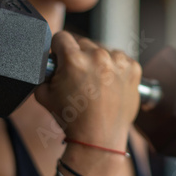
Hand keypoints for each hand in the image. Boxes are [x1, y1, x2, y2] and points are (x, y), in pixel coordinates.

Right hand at [35, 31, 141, 151]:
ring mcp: (118, 62)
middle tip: (79, 78)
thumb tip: (45, 63)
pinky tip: (109, 84)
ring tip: (96, 83)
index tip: (61, 58)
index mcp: (74, 60)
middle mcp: (97, 56)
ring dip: (98, 61)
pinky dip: (115, 68)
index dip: (58, 48)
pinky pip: (120, 58)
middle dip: (79, 57)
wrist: (99, 138)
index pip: (61, 37)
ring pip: (103, 49)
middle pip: (83, 43)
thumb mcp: (43, 95)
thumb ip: (42, 74)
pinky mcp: (133, 68)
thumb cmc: (73, 120)